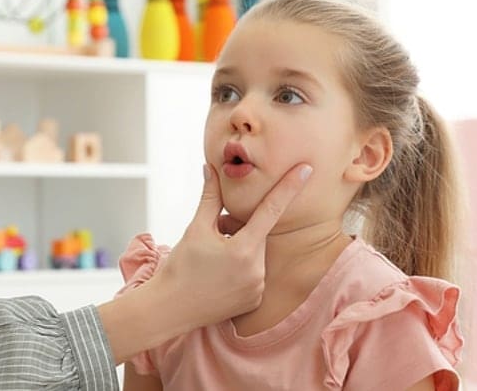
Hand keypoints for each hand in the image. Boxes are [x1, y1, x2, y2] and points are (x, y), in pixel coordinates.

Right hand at [152, 162, 312, 330]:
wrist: (169, 308)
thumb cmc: (180, 267)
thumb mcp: (196, 229)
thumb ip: (210, 197)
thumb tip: (211, 168)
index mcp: (244, 250)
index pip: (271, 210)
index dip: (289, 187)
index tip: (306, 169)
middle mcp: (257, 271)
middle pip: (257, 235)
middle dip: (240, 230)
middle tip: (214, 236)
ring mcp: (257, 289)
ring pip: (255, 254)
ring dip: (240, 249)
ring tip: (213, 261)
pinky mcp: (254, 301)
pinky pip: (254, 275)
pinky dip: (241, 269)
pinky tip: (219, 277)